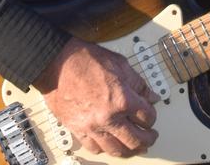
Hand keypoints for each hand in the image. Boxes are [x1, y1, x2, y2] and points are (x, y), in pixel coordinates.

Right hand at [32, 38, 158, 156]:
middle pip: (136, 139)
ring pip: (116, 149)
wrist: (57, 63)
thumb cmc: (84, 60)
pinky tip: (110, 144)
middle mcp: (109, 117)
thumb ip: (138, 83)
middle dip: (147, 139)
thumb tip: (150, 96)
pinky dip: (105, 149)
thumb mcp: (120, 64)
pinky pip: (94, 147)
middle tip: (150, 137)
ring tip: (133, 146)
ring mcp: (92, 126)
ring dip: (129, 150)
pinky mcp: (77, 129)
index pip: (147, 117)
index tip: (150, 116)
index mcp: (122, 99)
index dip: (152, 116)